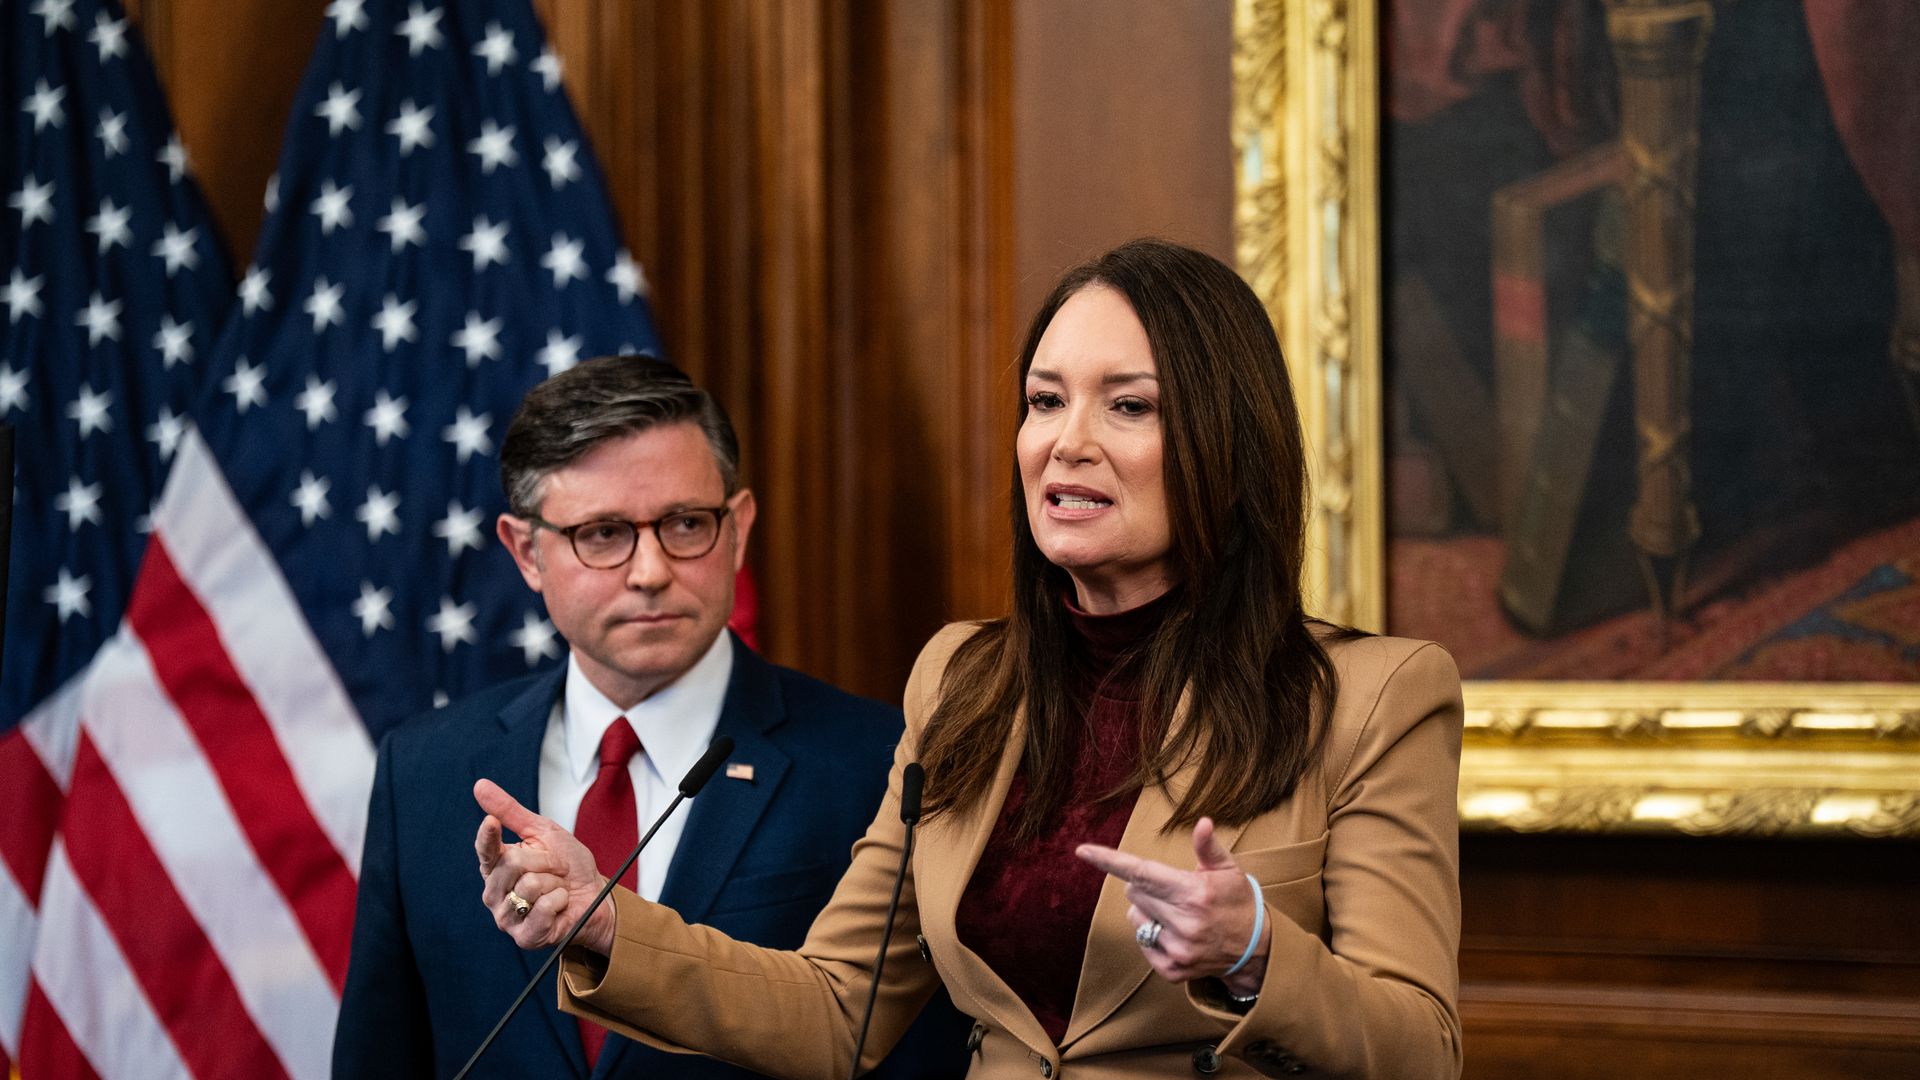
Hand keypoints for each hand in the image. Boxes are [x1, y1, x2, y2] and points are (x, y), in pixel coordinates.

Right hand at [473, 779, 615, 954]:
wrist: (595, 897)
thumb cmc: (568, 866)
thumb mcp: (543, 832)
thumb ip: (511, 812)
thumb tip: (480, 785)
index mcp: (496, 866)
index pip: (485, 849)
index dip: (488, 836)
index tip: (491, 822)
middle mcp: (494, 893)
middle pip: (513, 864)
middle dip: (545, 861)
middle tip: (555, 869)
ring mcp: (506, 917)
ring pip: (529, 886)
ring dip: (554, 883)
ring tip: (556, 889)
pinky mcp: (524, 936)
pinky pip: (542, 908)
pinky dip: (559, 901)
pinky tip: (559, 905)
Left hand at [1076, 817, 1270, 996]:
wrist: (1256, 950)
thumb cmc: (1238, 901)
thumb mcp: (1228, 870)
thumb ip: (1208, 848)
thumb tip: (1202, 822)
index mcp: (1194, 893)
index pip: (1142, 872)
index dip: (1109, 860)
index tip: (1083, 851)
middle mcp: (1184, 923)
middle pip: (1134, 893)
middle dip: (1146, 886)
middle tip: (1174, 890)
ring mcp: (1177, 950)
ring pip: (1136, 918)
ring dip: (1148, 911)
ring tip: (1178, 913)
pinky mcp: (1172, 970)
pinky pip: (1143, 943)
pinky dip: (1154, 935)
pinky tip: (1178, 934)